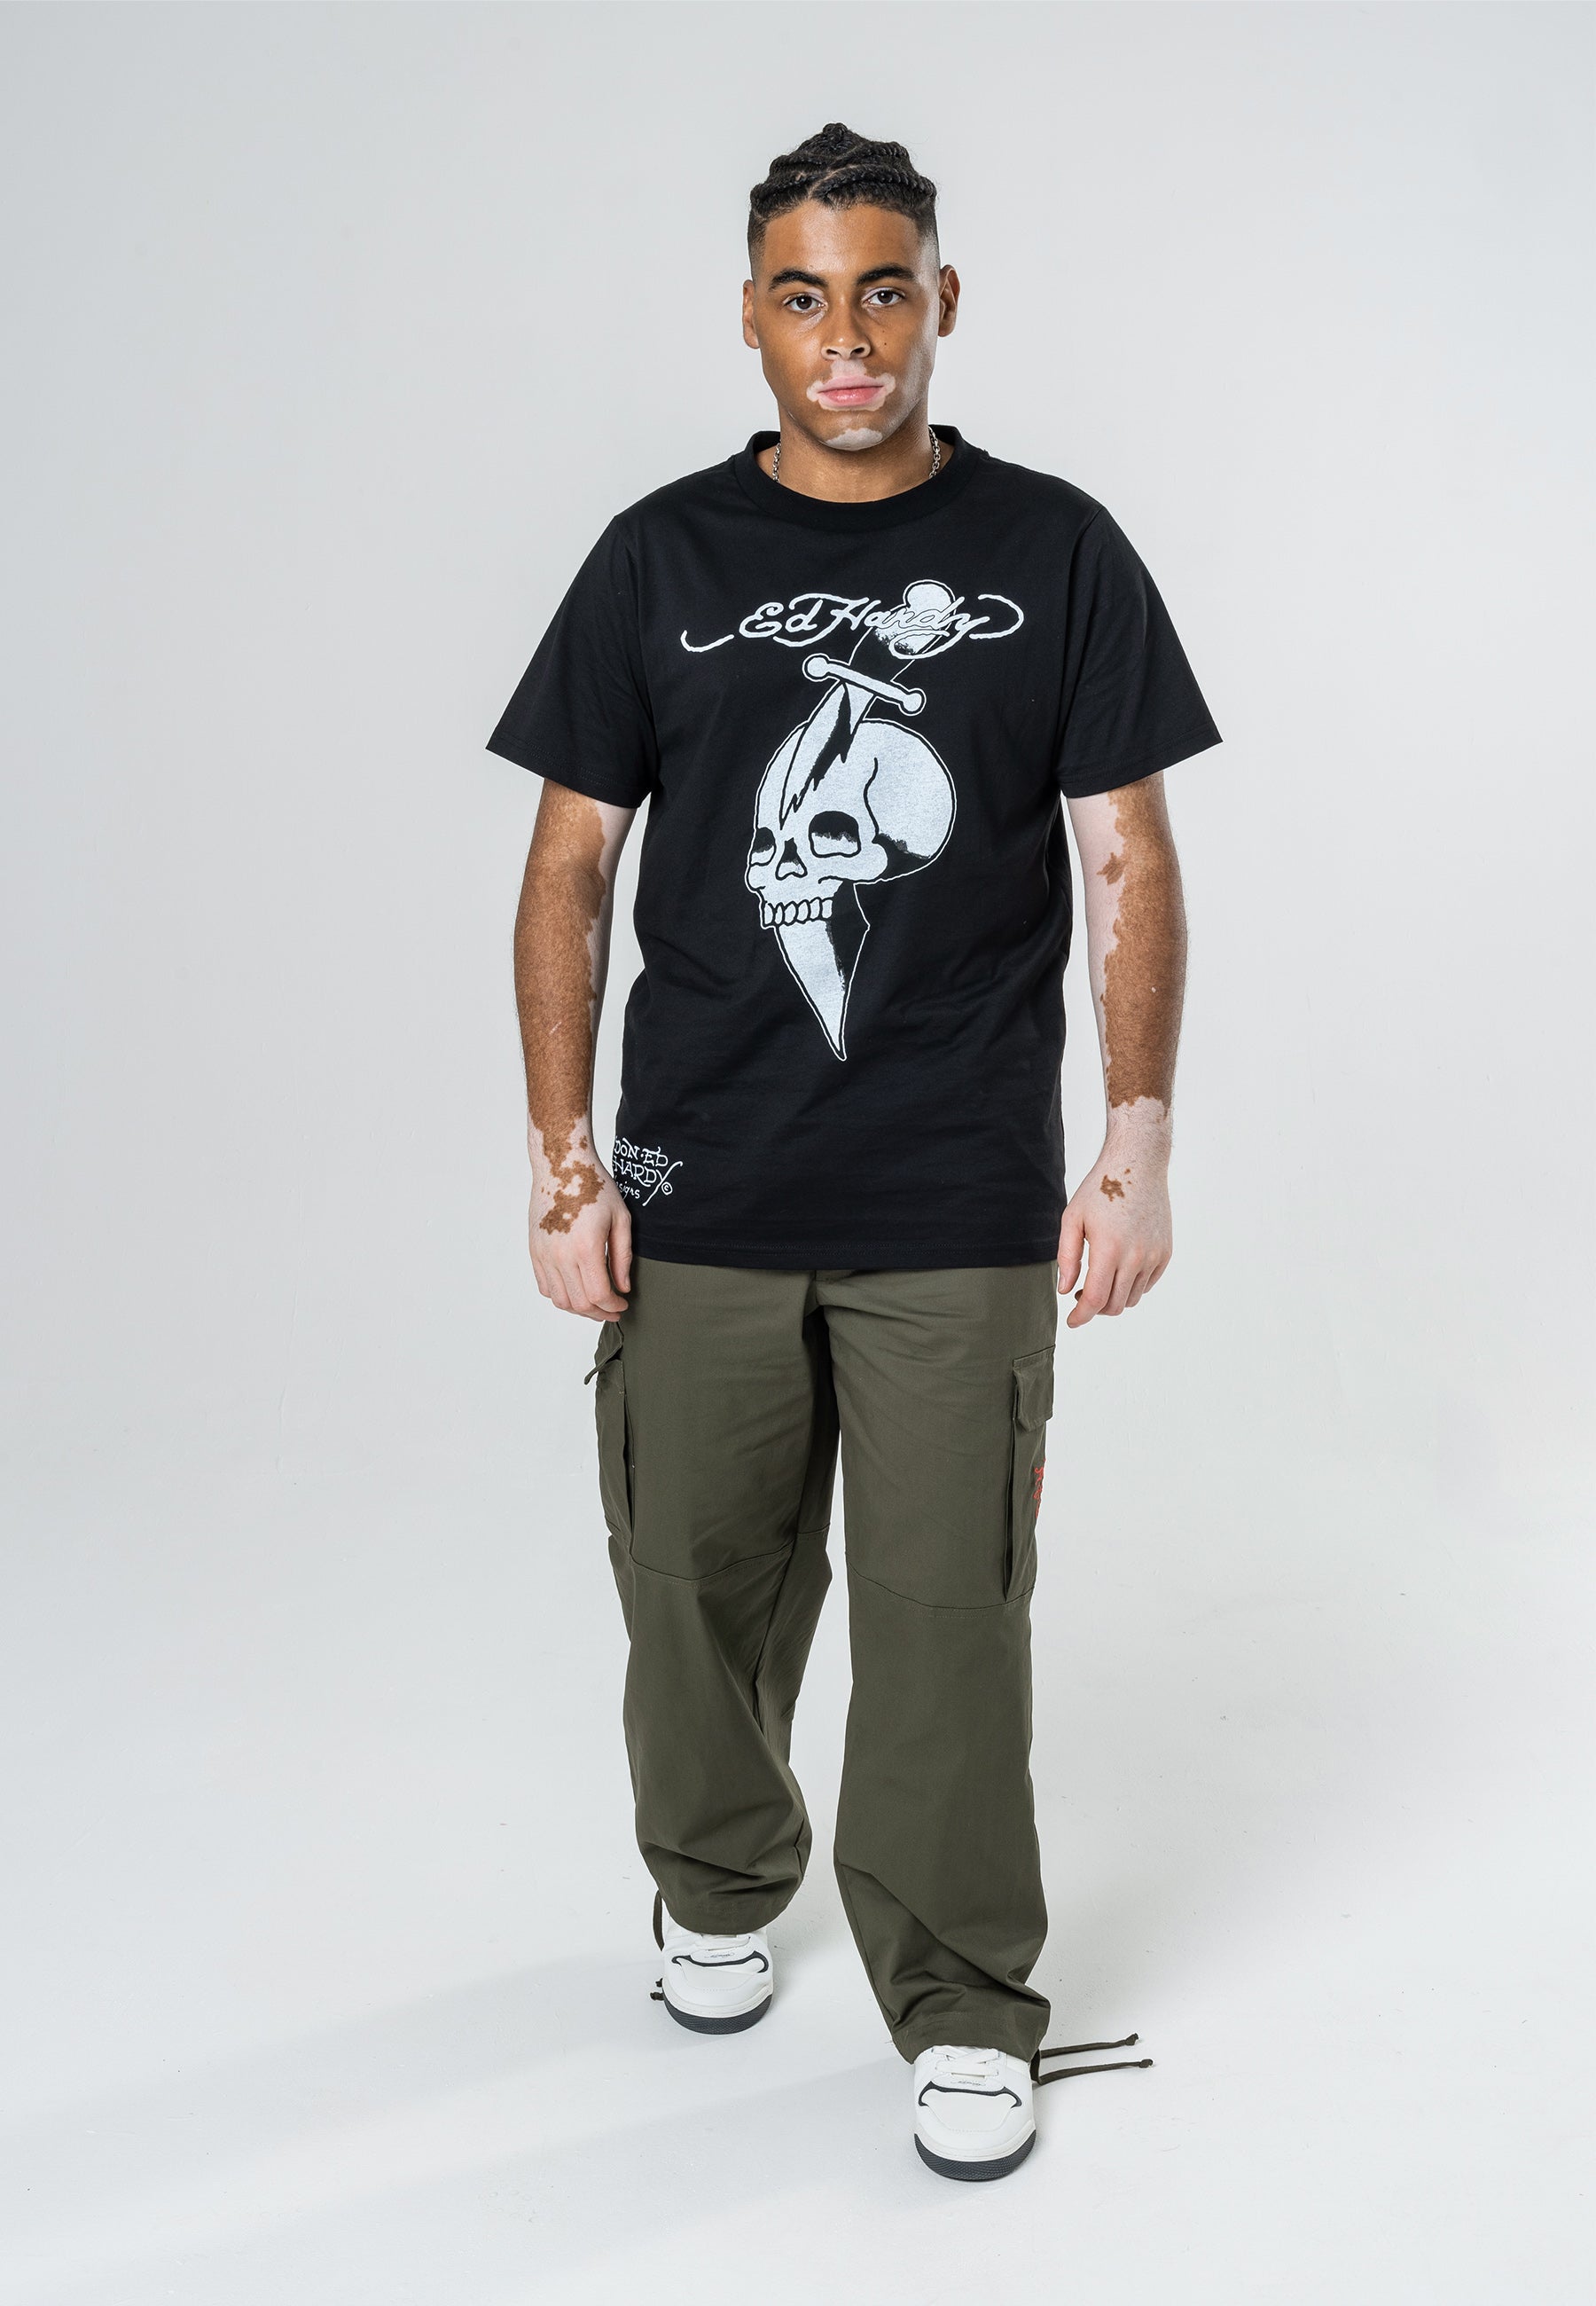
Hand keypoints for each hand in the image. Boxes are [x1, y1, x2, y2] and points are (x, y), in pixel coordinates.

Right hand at [528, 1162, 631, 1319]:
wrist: (562, 1166)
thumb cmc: (594, 1187)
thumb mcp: (621, 1219)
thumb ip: (623, 1257)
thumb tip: (623, 1287)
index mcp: (586, 1247)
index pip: (599, 1295)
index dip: (613, 1306)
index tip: (623, 1304)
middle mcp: (561, 1255)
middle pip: (580, 1303)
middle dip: (600, 1312)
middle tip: (613, 1309)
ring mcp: (544, 1254)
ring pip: (560, 1300)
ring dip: (579, 1308)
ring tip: (595, 1303)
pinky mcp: (535, 1250)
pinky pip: (545, 1286)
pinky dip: (560, 1295)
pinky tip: (576, 1288)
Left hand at [1056, 1140, 1171, 1327]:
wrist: (1138, 1165)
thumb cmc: (1101, 1189)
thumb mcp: (1073, 1218)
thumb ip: (1067, 1257)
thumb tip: (1066, 1290)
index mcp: (1109, 1248)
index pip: (1096, 1299)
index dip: (1081, 1316)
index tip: (1072, 1321)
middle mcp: (1136, 1256)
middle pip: (1114, 1305)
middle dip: (1095, 1308)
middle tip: (1082, 1294)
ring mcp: (1154, 1256)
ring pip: (1132, 1298)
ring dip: (1114, 1298)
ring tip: (1099, 1280)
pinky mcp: (1165, 1253)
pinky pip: (1147, 1285)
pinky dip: (1131, 1286)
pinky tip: (1119, 1269)